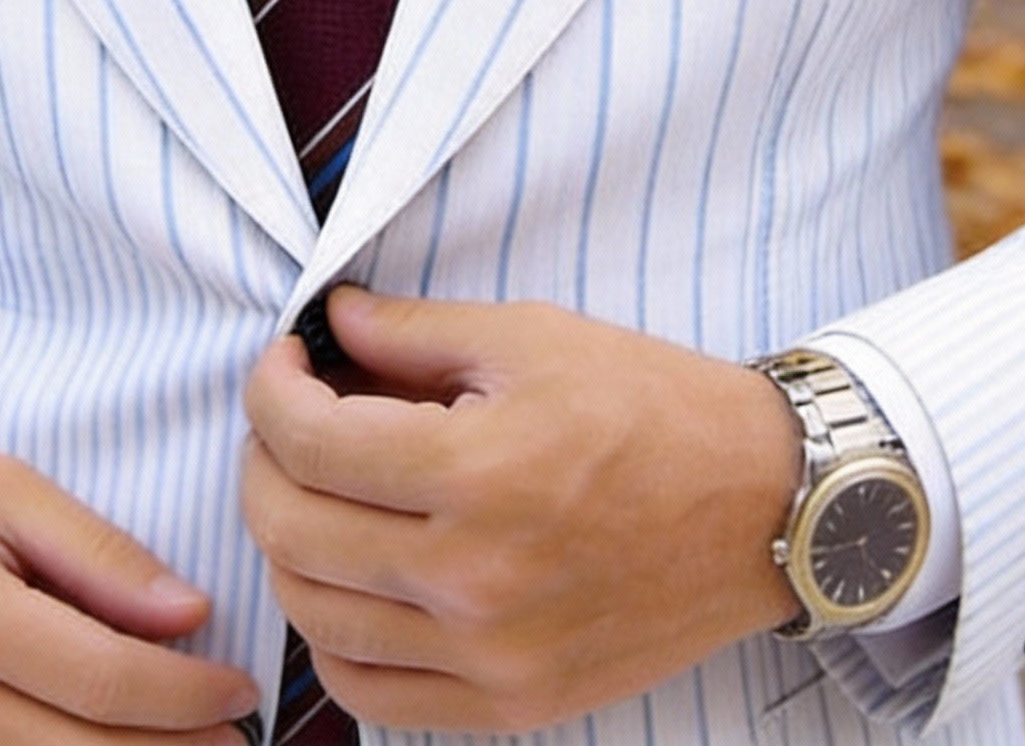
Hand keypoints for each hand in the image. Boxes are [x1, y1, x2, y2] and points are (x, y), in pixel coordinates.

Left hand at [241, 288, 802, 731]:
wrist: (762, 505)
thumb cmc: (653, 406)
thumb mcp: (533, 336)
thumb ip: (414, 331)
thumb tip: (329, 321)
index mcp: (477, 472)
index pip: (308, 442)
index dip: (270, 390)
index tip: (284, 362)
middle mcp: (473, 578)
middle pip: (290, 530)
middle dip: (262, 459)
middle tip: (287, 418)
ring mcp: (489, 655)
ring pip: (313, 614)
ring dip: (287, 542)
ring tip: (315, 490)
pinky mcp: (512, 703)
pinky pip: (369, 690)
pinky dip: (333, 633)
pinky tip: (351, 577)